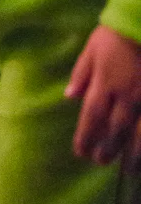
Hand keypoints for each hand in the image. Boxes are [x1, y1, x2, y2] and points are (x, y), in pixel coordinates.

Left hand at [66, 25, 140, 167]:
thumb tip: (70, 95)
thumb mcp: (92, 48)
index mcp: (105, 82)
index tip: (81, 152)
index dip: (86, 136)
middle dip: (108, 149)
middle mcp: (126, 94)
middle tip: (101, 162)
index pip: (92, 116)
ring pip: (140, 133)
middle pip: (116, 129)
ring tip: (129, 169)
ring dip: (133, 153)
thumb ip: (82, 73)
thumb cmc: (116, 34)